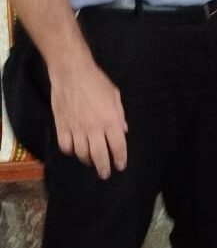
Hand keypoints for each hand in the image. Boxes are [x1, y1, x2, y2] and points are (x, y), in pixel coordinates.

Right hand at [48, 55, 127, 179]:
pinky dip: (71, 151)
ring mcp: (76, 129)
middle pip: (100, 155)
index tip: (120, 166)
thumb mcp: (115, 96)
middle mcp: (94, 128)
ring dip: (88, 160)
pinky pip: (66, 146)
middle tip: (106, 173)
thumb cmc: (97, 82)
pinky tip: (75, 150)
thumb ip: (119, 115)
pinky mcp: (62, 127)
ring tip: (92, 162)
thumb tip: (123, 131)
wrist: (72, 73)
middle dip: (104, 167)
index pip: (118, 146)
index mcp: (110, 120)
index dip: (120, 158)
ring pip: (82, 153)